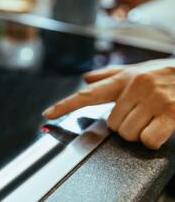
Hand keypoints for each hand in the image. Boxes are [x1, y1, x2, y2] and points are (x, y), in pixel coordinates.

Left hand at [43, 59, 174, 148]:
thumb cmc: (165, 73)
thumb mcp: (137, 70)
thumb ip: (110, 75)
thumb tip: (86, 79)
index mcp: (123, 79)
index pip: (88, 94)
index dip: (65, 105)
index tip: (47, 114)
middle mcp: (134, 88)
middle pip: (112, 124)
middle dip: (124, 125)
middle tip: (140, 114)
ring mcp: (153, 100)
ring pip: (128, 134)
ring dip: (139, 132)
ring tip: (152, 118)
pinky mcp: (171, 113)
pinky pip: (148, 139)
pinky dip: (153, 139)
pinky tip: (161, 126)